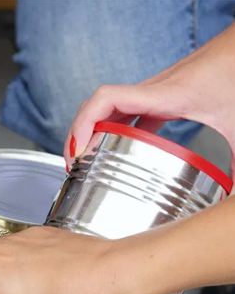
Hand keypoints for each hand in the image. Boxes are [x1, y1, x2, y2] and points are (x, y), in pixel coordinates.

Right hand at [65, 24, 234, 172]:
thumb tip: (231, 202)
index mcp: (163, 96)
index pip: (106, 100)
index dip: (83, 125)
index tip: (76, 152)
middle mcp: (151, 92)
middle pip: (97, 107)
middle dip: (78, 135)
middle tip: (74, 165)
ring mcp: (153, 93)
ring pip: (107, 109)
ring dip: (91, 131)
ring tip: (85, 160)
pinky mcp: (159, 96)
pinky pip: (125, 112)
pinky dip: (112, 130)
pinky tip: (117, 149)